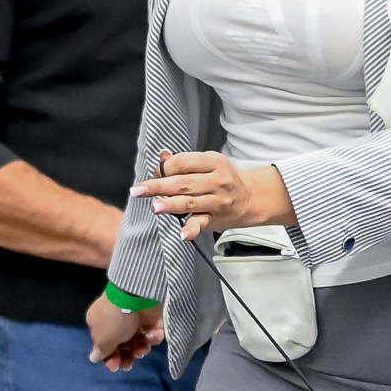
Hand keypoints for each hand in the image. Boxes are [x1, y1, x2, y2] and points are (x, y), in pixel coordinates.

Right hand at [87, 294, 162, 371]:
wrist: (136, 295)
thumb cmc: (114, 319)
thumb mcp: (103, 337)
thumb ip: (101, 350)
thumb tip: (94, 358)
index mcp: (101, 323)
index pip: (105, 344)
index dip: (111, 357)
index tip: (116, 366)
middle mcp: (118, 320)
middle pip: (124, 344)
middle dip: (128, 355)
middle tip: (130, 363)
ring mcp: (136, 317)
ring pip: (140, 340)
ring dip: (141, 348)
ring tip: (142, 349)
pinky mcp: (153, 315)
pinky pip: (154, 331)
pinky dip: (154, 336)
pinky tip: (152, 336)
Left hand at [132, 152, 294, 241]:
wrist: (252, 197)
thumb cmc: (224, 178)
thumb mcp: (209, 163)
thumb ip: (185, 161)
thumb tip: (162, 156)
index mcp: (213, 161)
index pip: (183, 162)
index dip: (165, 168)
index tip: (154, 174)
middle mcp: (217, 180)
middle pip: (183, 182)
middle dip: (159, 186)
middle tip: (138, 190)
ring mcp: (217, 200)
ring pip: (190, 202)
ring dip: (171, 205)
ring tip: (154, 207)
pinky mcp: (216, 217)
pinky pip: (202, 223)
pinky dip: (192, 229)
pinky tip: (182, 234)